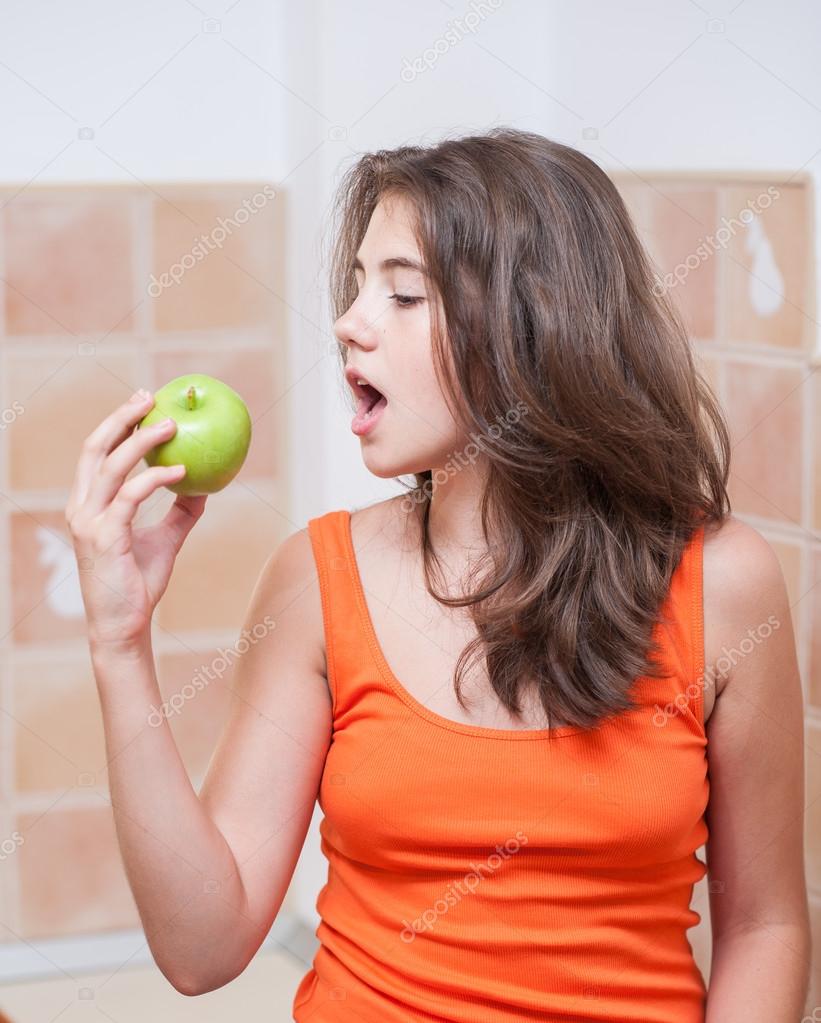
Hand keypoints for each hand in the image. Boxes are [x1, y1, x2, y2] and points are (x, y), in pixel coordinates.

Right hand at [65, 390, 207, 651]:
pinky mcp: (105, 538)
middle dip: (120, 418)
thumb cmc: (139, 583)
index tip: (144, 402)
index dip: (116, 424)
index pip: (96, 453)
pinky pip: (130, 498)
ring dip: (142, 441)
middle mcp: (81, 509)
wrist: (124, 626)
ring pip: (111, 467)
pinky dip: (156, 479)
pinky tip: (182, 472)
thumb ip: (180, 511)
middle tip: (150, 398)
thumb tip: (204, 484)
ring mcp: (89, 523)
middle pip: (94, 449)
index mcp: (87, 505)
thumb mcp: (166, 540)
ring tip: (172, 425)